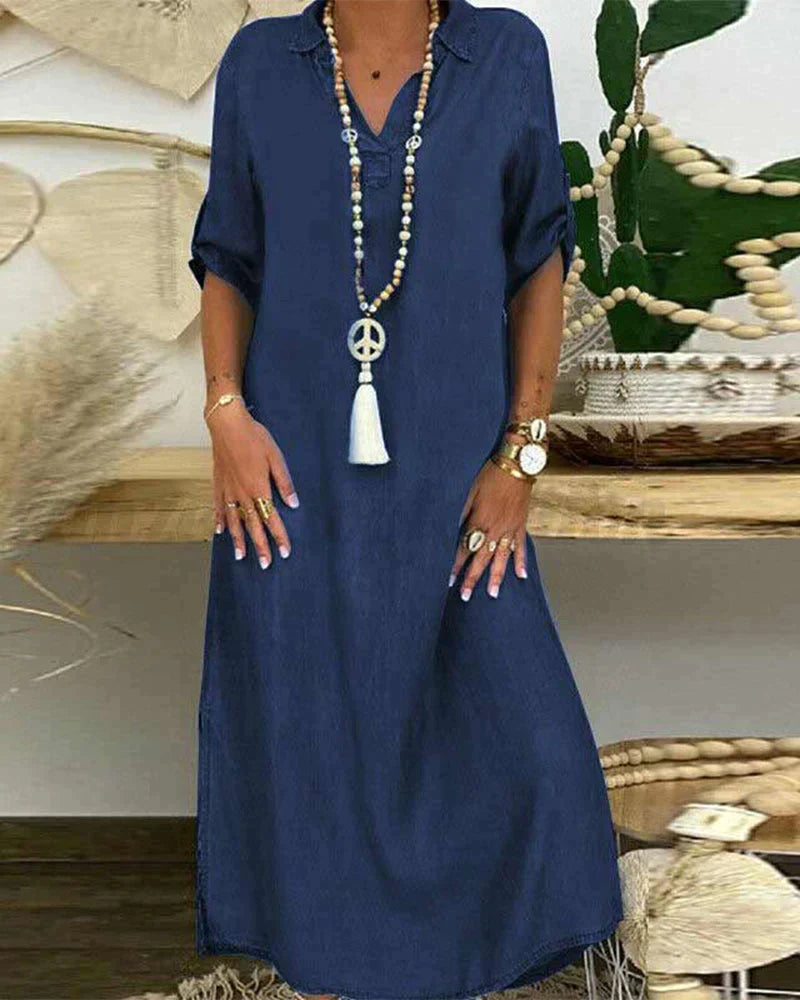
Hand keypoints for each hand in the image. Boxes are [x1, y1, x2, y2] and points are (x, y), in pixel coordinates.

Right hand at [207, 400, 298, 567]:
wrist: (227, 424)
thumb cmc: (254, 437)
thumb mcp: (276, 457)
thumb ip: (284, 482)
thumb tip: (294, 504)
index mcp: (259, 488)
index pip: (271, 518)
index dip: (279, 536)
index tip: (284, 552)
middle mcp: (242, 494)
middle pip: (252, 526)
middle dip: (259, 546)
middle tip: (264, 564)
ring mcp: (228, 490)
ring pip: (234, 521)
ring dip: (238, 540)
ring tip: (241, 556)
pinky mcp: (218, 483)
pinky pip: (219, 507)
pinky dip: (220, 520)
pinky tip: (220, 531)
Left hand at [448, 457, 530, 600]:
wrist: (517, 465)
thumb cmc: (490, 475)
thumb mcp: (468, 491)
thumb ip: (460, 512)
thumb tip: (450, 528)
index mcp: (479, 521)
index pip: (464, 548)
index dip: (455, 565)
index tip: (448, 579)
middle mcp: (494, 530)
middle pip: (481, 559)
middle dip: (472, 578)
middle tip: (465, 596)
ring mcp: (509, 529)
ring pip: (501, 559)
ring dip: (495, 577)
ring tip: (491, 594)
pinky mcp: (520, 525)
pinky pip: (520, 547)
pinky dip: (521, 562)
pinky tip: (520, 576)